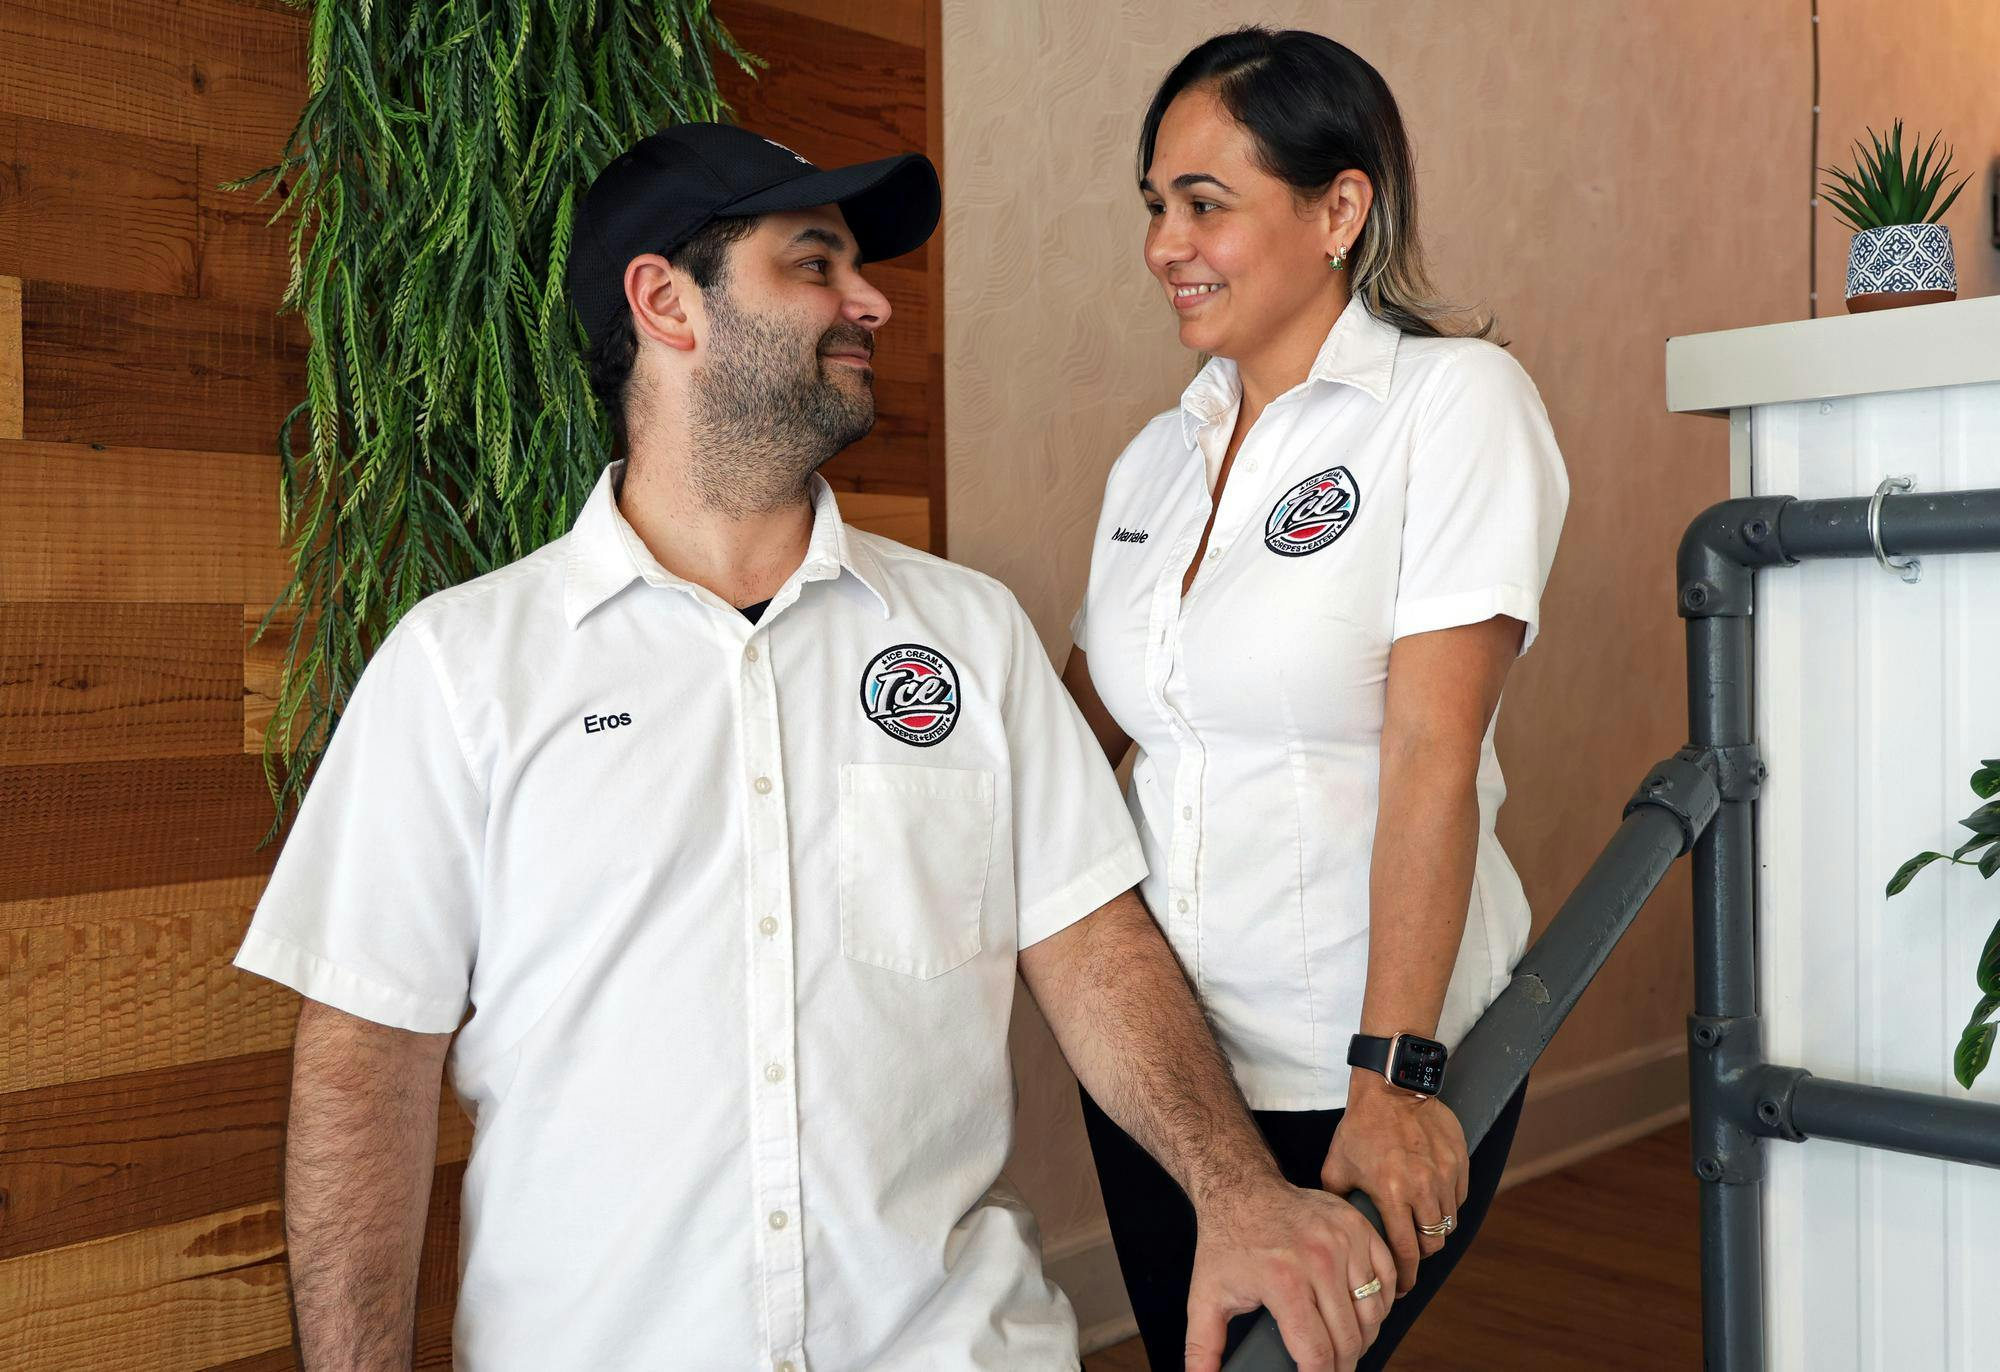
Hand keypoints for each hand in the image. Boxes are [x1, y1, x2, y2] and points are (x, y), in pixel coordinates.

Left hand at [1185, 1174, 1396, 1371]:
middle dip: (1343, 1365)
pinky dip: (1383, 1301)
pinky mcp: (1359, 1226)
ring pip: (1373, 1311)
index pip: (1317, 1352)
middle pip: (1350, 1338)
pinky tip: (1366, 1313)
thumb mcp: (1206, 1296)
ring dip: (1365, 1337)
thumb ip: (1202, 1346)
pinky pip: (1387, 1277)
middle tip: (1333, 1370)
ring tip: (1348, 1345)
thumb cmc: (1226, 1242)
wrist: (1241, 1187)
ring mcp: (1344, 1241)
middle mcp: (1319, 1260)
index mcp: (1284, 1282)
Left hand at [1320, 1071, 1469, 1295]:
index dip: (1405, 1277)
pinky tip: (1429, 1198)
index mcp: (1392, 1193)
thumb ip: (1338, 1200)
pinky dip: (1447, 1204)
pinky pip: (1459, 1197)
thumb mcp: (1337, 1165)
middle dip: (1420, 1255)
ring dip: (1434, 1229)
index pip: (1407, 1252)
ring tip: (1418, 1225)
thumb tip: (1338, 1229)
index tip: (1401, 1288)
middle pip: (1433, 1243)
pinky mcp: (1460, 1161)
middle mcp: (1423, 1187)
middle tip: (1408, 1253)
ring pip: (1449, 1222)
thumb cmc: (1360, 1127)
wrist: (1391, 1087)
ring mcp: (1446, 1174)